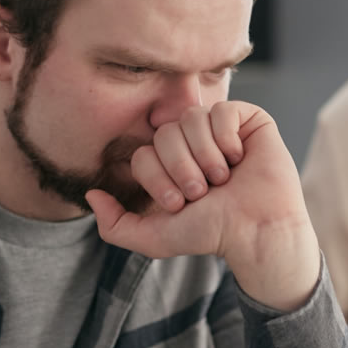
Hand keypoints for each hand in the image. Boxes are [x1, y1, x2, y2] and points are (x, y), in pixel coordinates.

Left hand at [85, 101, 320, 311]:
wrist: (256, 230)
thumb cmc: (213, 233)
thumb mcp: (155, 238)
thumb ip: (115, 225)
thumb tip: (91, 195)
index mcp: (170, 165)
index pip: (144, 153)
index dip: (158, 179)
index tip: (182, 203)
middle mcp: (193, 143)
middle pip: (165, 133)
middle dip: (181, 168)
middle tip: (203, 191)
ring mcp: (220, 128)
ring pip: (191, 119)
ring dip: (206, 156)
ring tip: (223, 178)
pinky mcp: (248, 119)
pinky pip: (222, 110)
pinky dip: (226, 138)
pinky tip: (239, 158)